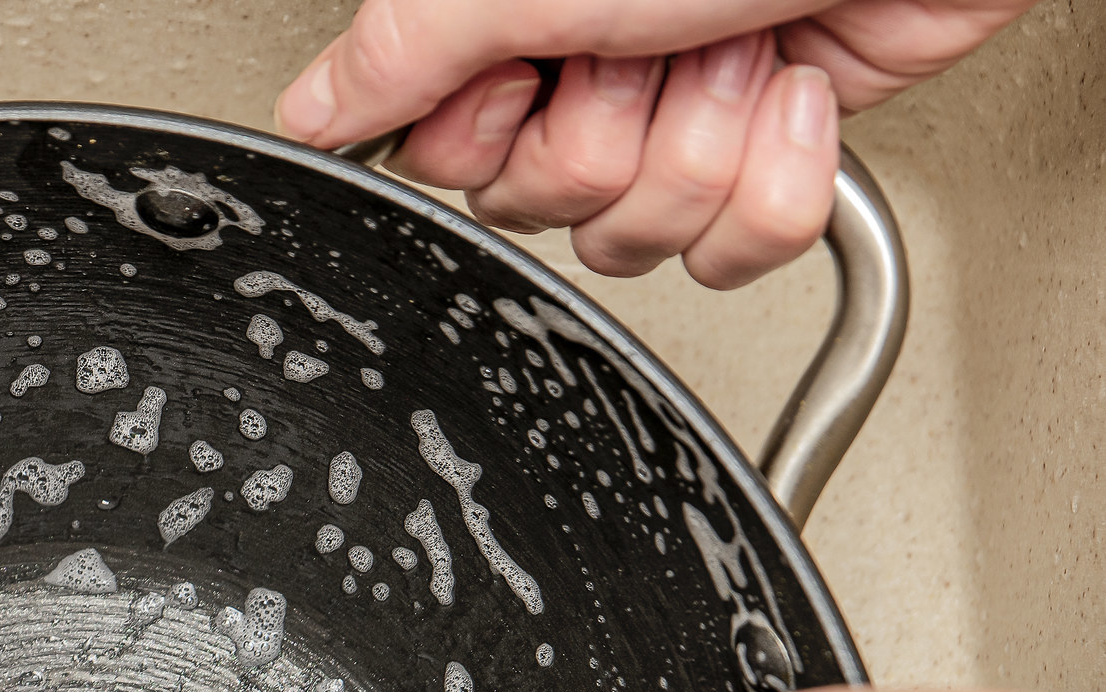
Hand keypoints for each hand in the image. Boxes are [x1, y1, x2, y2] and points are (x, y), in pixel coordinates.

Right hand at [275, 1, 1036, 286]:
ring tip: (739, 49)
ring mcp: (682, 114)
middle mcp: (587, 67)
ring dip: (708, 148)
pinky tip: (796, 89)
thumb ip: (400, 52)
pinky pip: (737, 252)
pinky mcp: (772, 153)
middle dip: (620, 141)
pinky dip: (782, 178)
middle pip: (546, 212)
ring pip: (642, 241)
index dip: (501, 135)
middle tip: (656, 47)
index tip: (544, 65)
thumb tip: (308, 115)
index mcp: (511, 24)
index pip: (447, 161)